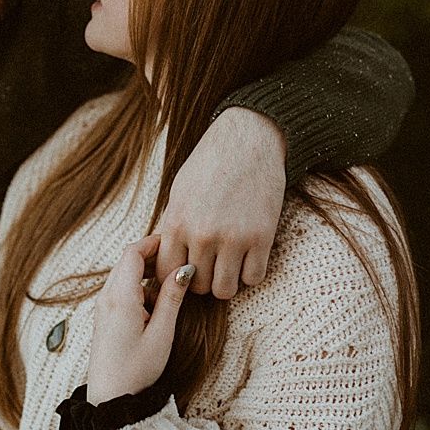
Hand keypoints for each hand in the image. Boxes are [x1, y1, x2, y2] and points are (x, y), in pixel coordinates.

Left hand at [87, 234, 190, 402]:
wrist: (110, 399)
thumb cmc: (137, 370)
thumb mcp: (161, 333)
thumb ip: (172, 298)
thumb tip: (184, 269)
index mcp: (120, 298)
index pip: (133, 252)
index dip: (154, 242)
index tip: (176, 242)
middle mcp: (107, 298)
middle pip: (128, 261)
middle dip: (153, 257)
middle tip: (180, 261)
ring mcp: (103, 308)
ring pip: (125, 276)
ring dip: (148, 275)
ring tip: (173, 286)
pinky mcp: (105, 318)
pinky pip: (122, 292)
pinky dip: (141, 289)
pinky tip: (158, 307)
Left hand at [156, 106, 286, 299]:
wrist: (248, 140)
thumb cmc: (211, 162)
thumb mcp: (180, 192)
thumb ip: (174, 226)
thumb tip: (170, 256)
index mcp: (177, 223)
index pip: (167, 275)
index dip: (176, 278)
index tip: (187, 271)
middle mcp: (203, 235)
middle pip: (197, 286)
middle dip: (203, 280)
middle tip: (212, 265)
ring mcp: (234, 239)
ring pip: (225, 290)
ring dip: (227, 281)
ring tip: (231, 264)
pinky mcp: (262, 238)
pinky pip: (254, 278)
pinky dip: (251, 273)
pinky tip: (250, 257)